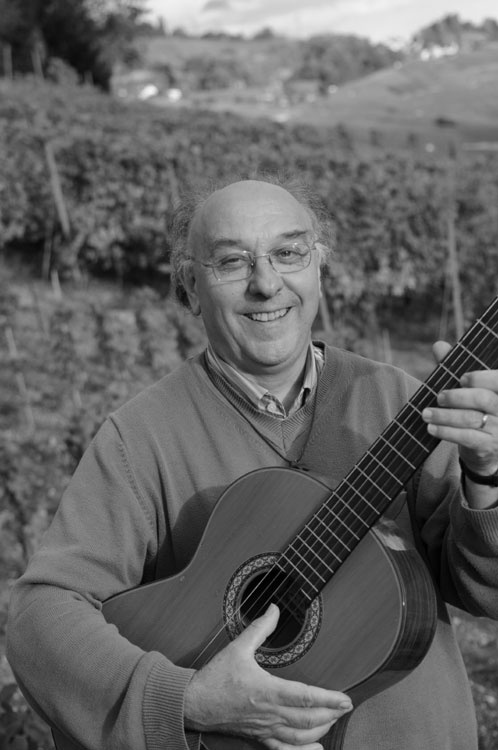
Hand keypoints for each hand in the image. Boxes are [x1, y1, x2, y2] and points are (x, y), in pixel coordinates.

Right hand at [184, 604, 352, 749]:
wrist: (195, 703)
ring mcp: (265, 728)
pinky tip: (315, 747)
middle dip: (331, 713)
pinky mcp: (259, 737)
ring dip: (320, 729)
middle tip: (346, 706)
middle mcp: (269, 712)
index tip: (345, 697)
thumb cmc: (216, 677)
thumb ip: (260, 628)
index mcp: (266, 690)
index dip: (328, 699)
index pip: (305, 697)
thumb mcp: (238, 647)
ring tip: (333, 719)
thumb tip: (274, 609)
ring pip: (299, 735)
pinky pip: (284, 749)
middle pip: (307, 719)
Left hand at [422, 341, 497, 476]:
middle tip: (439, 397)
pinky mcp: (489, 447)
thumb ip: (454, 367)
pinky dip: (446, 432)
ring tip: (426, 413)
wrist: (486, 447)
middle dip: (457, 397)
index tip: (462, 378)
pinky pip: (466, 437)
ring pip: (471, 419)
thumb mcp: (470, 389)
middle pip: (483, 399)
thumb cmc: (477, 410)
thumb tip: (438, 345)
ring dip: (444, 415)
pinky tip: (431, 428)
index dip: (480, 378)